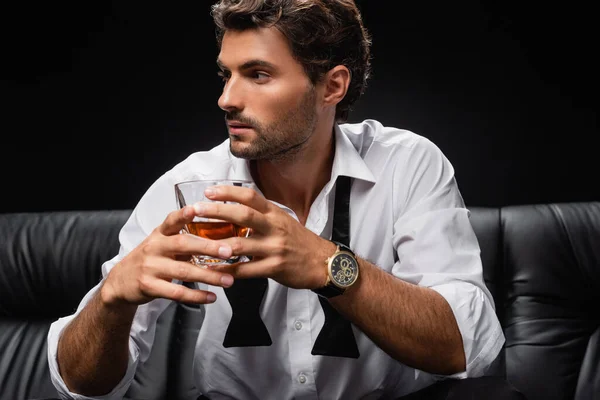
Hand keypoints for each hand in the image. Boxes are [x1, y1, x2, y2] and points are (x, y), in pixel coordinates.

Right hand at [100, 204, 235, 306]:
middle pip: (183, 244)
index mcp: (159, 234)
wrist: (120, 282)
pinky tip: (211, 296)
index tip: (196, 209)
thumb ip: (184, 239)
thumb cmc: (150, 260)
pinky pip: (176, 292)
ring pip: (184, 271)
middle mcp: (154, 247)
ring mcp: (150, 267)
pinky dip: (196, 296)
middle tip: (228, 251)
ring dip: (209, 276)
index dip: (183, 214)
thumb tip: (218, 238)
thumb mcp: (161, 244)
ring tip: (228, 280)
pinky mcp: (149, 286)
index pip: (171, 221)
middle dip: (207, 247)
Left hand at [198, 185, 336, 288]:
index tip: (209, 191)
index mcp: (274, 213)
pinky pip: (246, 270)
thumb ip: (261, 215)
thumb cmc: (299, 241)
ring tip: (198, 244)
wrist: (322, 262)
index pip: (250, 196)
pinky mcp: (274, 267)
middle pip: (243, 215)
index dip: (229, 192)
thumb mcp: (282, 221)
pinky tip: (215, 270)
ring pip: (242, 244)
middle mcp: (274, 227)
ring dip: (218, 245)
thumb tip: (234, 206)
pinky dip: (228, 271)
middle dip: (217, 212)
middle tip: (196, 210)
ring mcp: (275, 248)